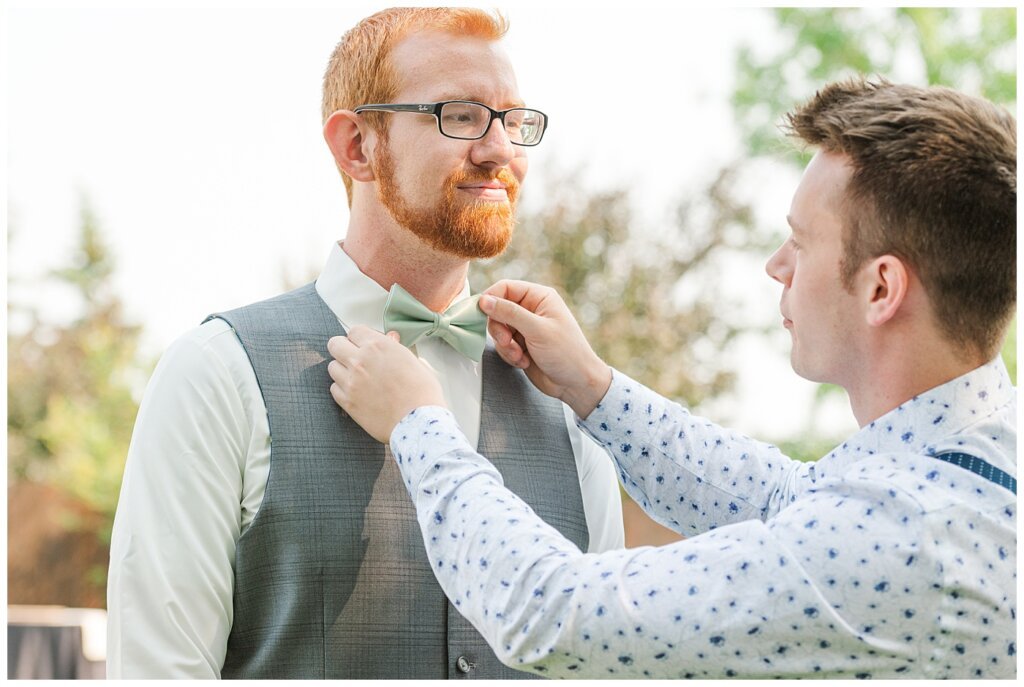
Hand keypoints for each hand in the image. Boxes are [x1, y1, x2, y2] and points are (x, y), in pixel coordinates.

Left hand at [327, 326, 445, 442]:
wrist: (419, 422)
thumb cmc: (422, 392)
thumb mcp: (413, 362)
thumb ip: (395, 348)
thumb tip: (390, 338)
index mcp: (378, 346)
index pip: (354, 331)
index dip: (360, 339)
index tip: (365, 346)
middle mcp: (360, 360)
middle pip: (335, 344)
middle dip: (343, 349)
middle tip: (355, 358)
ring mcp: (351, 381)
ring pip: (332, 367)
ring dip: (342, 370)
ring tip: (358, 378)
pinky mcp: (347, 401)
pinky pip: (333, 389)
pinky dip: (342, 389)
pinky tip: (357, 393)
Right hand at [481, 280, 610, 417]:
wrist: (576, 384)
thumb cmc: (566, 353)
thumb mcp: (537, 330)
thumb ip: (509, 313)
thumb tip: (484, 300)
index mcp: (539, 297)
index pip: (505, 288)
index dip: (491, 298)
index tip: (480, 312)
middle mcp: (532, 309)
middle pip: (498, 309)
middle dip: (499, 328)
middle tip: (507, 341)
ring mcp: (526, 328)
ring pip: (498, 329)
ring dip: (505, 345)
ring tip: (520, 355)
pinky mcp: (522, 344)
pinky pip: (503, 345)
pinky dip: (510, 355)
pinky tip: (524, 361)